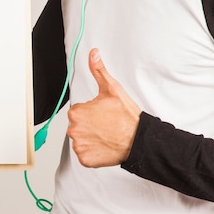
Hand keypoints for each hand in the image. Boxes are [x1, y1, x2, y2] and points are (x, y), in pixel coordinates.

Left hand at [66, 49, 140, 167]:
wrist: (139, 140)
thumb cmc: (126, 116)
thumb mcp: (112, 89)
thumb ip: (98, 71)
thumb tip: (93, 54)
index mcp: (76, 112)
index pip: (78, 111)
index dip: (91, 112)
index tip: (103, 114)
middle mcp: (74, 129)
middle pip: (78, 125)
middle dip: (89, 125)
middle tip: (106, 125)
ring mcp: (79, 145)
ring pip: (81, 139)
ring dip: (91, 138)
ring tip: (106, 135)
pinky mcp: (85, 159)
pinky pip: (85, 154)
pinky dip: (93, 152)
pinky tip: (105, 146)